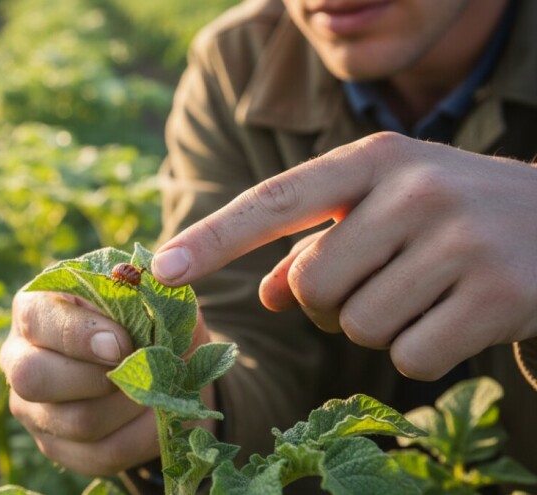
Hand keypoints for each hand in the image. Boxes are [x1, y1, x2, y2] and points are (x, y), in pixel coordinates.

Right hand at [0, 290, 214, 475]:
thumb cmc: (143, 312)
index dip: (79, 335)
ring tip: (161, 389)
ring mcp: (32, 408)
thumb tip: (164, 278)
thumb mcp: (148, 288)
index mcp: (34, 306)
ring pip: (76, 421)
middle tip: (141, 370)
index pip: (37, 321)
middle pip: (35, 378)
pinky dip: (141, 438)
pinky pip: (99, 455)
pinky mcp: (56, 446)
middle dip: (99, 377)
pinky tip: (160, 416)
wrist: (153, 358)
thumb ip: (155, 277)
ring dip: (131, 407)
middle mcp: (18, 358)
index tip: (121, 344)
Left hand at [151, 132, 536, 380]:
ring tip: (421, 294)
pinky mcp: (498, 294)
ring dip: (375, 328)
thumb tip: (262, 293)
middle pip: (312, 286)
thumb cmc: (450, 216)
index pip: (273, 202)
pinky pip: (409, 357)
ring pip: (358, 327)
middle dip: (328, 304)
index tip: (160, 269)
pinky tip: (455, 319)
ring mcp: (460, 239)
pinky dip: (420, 352)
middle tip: (375, 284)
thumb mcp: (383, 209)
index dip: (212, 238)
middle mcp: (414, 189)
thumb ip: (316, 245)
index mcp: (374, 159)